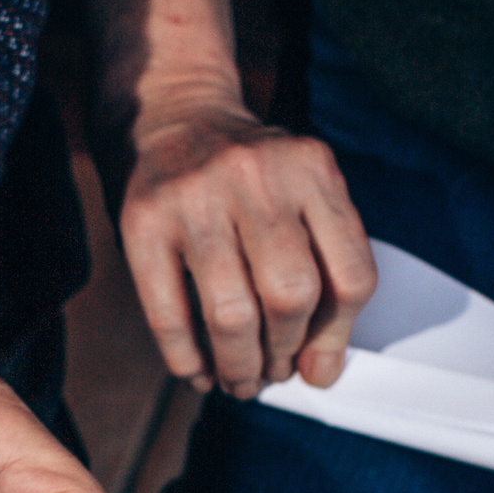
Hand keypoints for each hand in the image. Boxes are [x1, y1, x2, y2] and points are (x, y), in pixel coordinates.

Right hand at [118, 93, 376, 399]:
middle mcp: (257, 176)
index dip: (335, 337)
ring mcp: (195, 197)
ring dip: (239, 365)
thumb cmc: (248, 177)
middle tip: (273, 371)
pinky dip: (186, 357)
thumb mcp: (302, 196)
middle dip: (284, 352)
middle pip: (291, 296)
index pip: (350, 275)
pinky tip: (196, 369)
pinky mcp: (143, 221)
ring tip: (239, 378)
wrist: (172, 115)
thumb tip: (320, 371)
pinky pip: (169, 314)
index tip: (315, 364)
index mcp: (312, 169)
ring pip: (231, 315)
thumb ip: (325, 270)